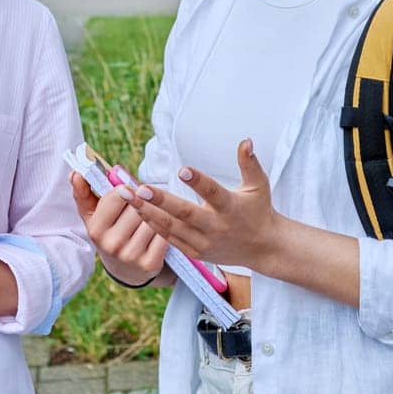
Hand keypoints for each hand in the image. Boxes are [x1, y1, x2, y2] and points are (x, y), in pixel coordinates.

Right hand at [71, 169, 167, 285]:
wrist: (126, 269)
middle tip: (140, 206)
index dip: (127, 189)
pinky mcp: (150, 263)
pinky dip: (164, 229)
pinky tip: (159, 231)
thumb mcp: (93, 214)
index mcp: (96, 230)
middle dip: (142, 202)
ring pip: (153, 218)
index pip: (119, 195)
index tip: (128, 192)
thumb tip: (75, 173)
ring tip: (149, 218)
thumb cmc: (110, 231)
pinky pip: (164, 233)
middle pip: (138, 206)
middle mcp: (112, 245)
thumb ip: (83, 192)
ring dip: (155, 214)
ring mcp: (131, 256)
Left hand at [125, 139, 285, 271]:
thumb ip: (250, 163)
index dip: (198, 181)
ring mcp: (204, 243)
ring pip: (171, 227)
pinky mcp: (196, 253)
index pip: (213, 192)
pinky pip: (170, 239)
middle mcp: (216, 227)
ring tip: (129, 197)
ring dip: (148, 212)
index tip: (182, 169)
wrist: (263, 249)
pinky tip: (138, 212)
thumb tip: (246, 140)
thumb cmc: (259, 211)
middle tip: (139, 188)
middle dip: (160, 201)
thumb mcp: (258, 186)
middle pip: (184, 213)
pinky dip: (153, 226)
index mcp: (231, 208)